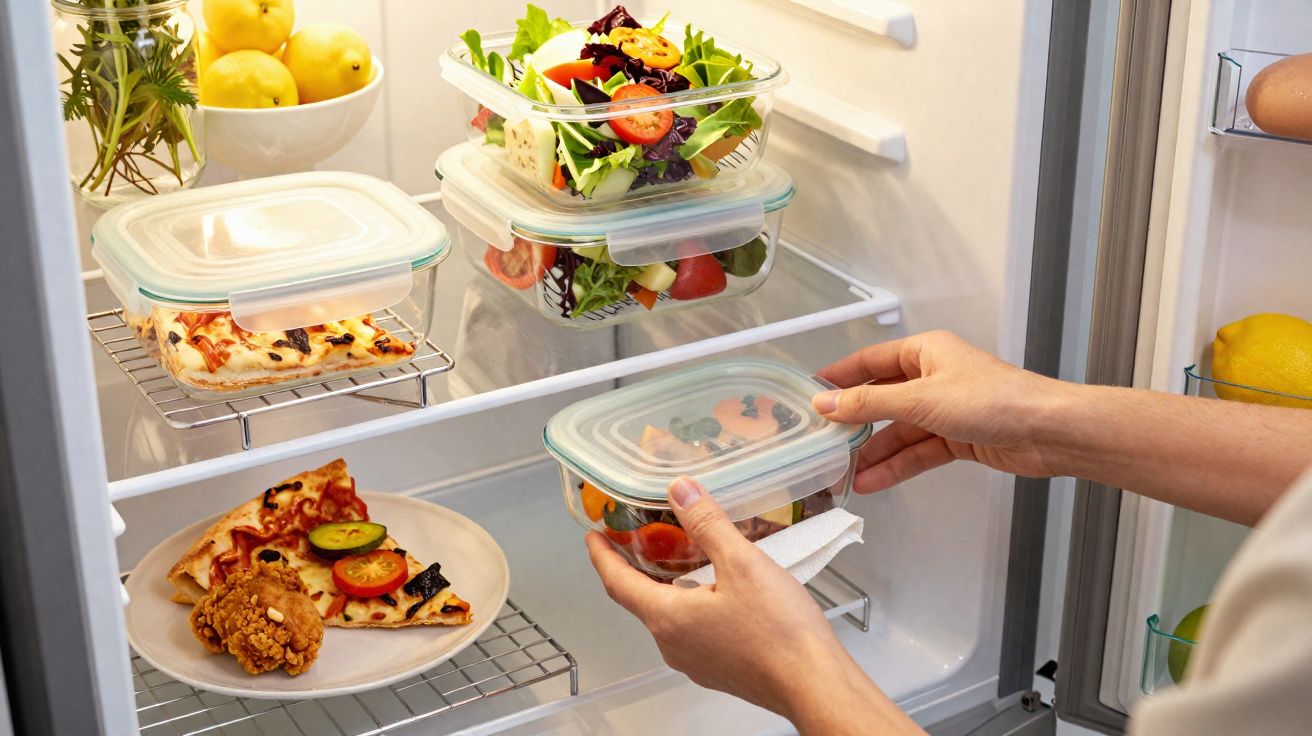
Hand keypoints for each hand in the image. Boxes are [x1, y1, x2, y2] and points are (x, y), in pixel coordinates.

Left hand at [586, 477, 923, 734]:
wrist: (814, 683)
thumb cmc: (780, 633)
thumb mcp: (742, 562)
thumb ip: (707, 524)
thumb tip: (680, 491)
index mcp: (668, 618)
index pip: (617, 583)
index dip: (601, 556)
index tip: (593, 537)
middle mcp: (674, 645)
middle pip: (641, 600)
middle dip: (635, 568)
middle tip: (636, 539)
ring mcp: (696, 661)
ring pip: (669, 616)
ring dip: (667, 586)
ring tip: (680, 557)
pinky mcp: (719, 669)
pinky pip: (693, 631)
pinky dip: (691, 605)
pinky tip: (716, 591)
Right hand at [814, 331, 1069, 492]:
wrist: (1048, 432)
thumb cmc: (993, 400)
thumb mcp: (922, 399)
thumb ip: (870, 404)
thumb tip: (826, 403)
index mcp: (925, 352)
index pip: (870, 362)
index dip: (840, 377)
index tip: (810, 394)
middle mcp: (933, 377)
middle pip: (883, 400)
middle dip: (855, 424)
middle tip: (823, 442)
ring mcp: (945, 410)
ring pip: (899, 432)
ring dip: (874, 453)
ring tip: (844, 475)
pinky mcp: (958, 439)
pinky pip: (918, 452)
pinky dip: (897, 466)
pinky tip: (873, 481)